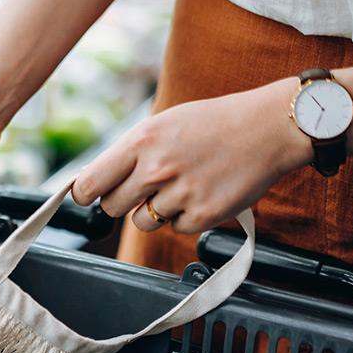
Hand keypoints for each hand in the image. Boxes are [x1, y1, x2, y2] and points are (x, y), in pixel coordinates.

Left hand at [72, 78, 312, 232]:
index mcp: (141, 142)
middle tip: (145, 187)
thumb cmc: (211, 124)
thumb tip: (90, 181)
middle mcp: (157, 169)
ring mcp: (181, 194)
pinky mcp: (204, 215)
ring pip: (143, 222)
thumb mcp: (162, 125)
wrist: (268, 128)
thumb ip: (127, 153)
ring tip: (181, 185)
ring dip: (156, 210)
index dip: (84, 193)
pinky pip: (176, 228)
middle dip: (123, 201)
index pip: (90, 183)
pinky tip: (202, 192)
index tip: (88, 196)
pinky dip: (186, 217)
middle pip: (112, 207)